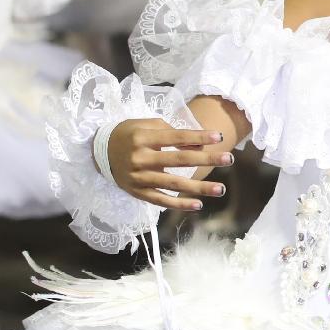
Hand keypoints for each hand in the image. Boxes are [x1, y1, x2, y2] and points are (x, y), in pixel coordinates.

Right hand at [106, 120, 231, 211]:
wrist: (100, 151)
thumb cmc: (129, 134)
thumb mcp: (146, 125)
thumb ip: (170, 132)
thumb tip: (197, 144)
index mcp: (142, 138)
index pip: (176, 137)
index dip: (198, 137)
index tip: (219, 137)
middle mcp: (140, 158)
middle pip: (178, 160)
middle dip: (206, 160)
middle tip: (229, 159)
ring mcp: (138, 177)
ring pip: (173, 184)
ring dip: (199, 187)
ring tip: (221, 189)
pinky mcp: (137, 192)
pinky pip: (160, 200)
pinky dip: (179, 204)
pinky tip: (198, 205)